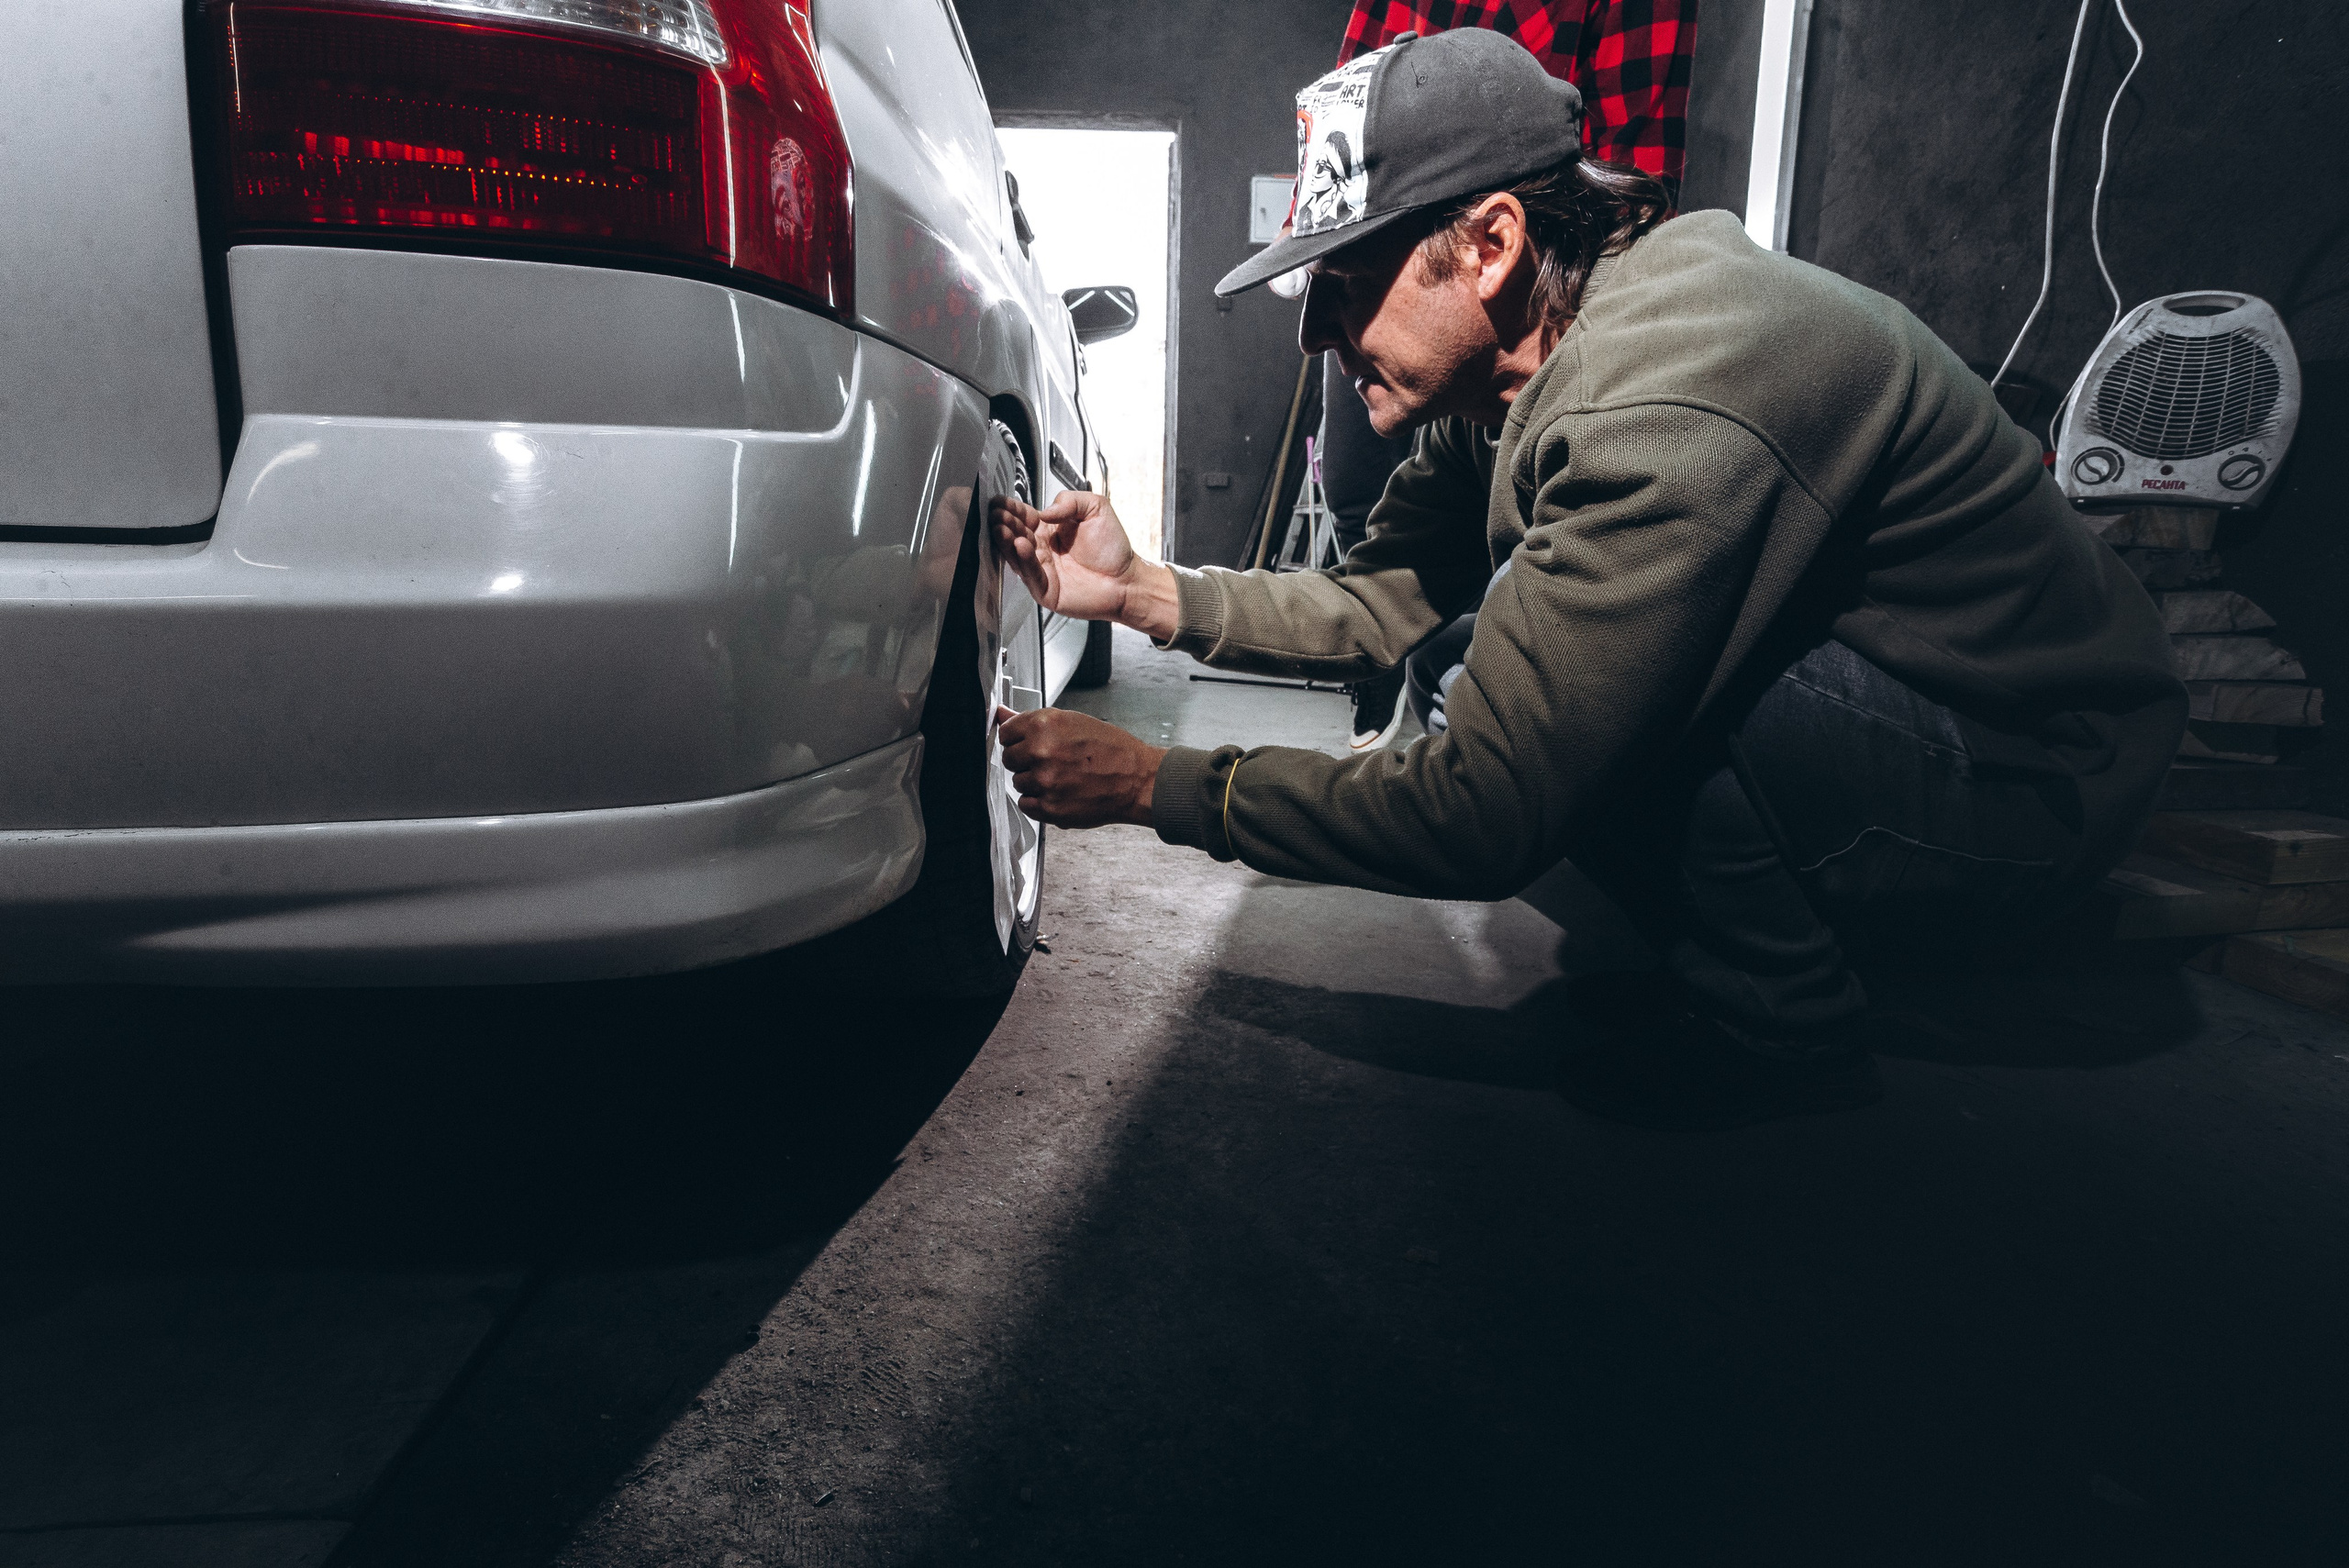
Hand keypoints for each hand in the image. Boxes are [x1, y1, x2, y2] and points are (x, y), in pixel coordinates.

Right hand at [990, 491, 1180, 639]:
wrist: (1127, 579)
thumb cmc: (1113, 549)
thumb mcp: (1096, 508)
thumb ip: (1071, 500)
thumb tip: (1046, 510)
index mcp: (1050, 529)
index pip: (1024, 517)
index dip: (1011, 509)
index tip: (999, 502)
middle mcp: (1042, 550)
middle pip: (1015, 534)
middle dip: (1004, 523)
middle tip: (996, 514)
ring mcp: (1041, 570)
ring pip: (1017, 554)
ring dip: (1007, 540)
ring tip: (1001, 528)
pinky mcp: (1045, 589)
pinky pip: (1030, 573)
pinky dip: (1024, 559)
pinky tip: (1020, 545)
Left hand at [998, 707, 1162, 827]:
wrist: (1136, 779)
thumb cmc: (1110, 749)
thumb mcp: (1072, 722)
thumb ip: (1030, 721)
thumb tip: (1000, 714)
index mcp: (1044, 725)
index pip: (1005, 733)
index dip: (1018, 739)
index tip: (1030, 744)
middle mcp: (1041, 752)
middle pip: (1009, 759)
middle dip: (1026, 761)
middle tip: (1052, 762)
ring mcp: (1044, 781)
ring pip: (1018, 782)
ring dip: (1034, 782)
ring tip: (1062, 777)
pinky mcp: (1049, 807)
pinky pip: (1026, 804)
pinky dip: (1039, 802)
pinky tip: (1061, 792)